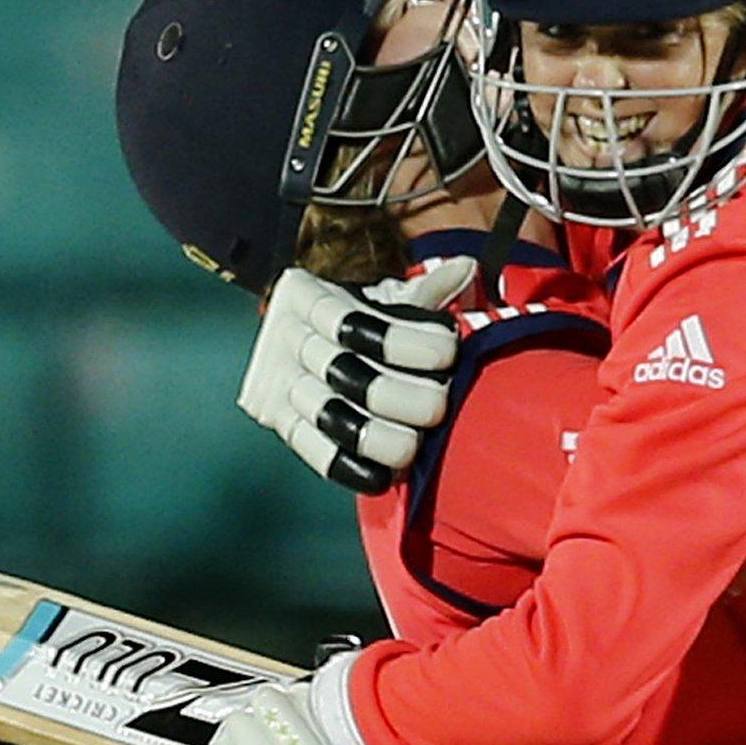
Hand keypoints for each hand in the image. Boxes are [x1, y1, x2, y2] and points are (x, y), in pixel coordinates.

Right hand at [238, 257, 476, 494]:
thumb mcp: (383, 298)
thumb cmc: (359, 318)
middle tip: (438, 405)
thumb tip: (466, 268)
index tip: (448, 351)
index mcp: (308, 297)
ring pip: (330, 415)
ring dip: (376, 435)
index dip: (404, 341)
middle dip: (397, 394)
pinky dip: (349, 467)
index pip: (355, 323)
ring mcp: (280, 384)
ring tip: (415, 445)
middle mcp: (288, 339)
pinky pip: (313, 451)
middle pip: (344, 373)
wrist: (303, 345)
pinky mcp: (282, 424)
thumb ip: (421, 294)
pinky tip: (383, 476)